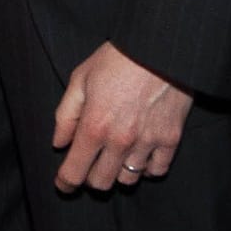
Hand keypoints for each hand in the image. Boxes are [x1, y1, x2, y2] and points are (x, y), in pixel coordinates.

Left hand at [52, 42, 192, 193]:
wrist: (160, 46)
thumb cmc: (118, 59)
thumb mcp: (80, 79)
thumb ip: (66, 115)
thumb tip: (59, 143)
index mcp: (94, 126)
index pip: (74, 172)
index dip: (65, 182)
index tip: (63, 184)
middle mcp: (120, 140)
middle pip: (101, 183)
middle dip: (90, 177)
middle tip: (90, 164)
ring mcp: (148, 142)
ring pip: (128, 179)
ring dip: (118, 172)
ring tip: (115, 155)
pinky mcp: (171, 138)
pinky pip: (157, 170)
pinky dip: (146, 168)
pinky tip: (140, 155)